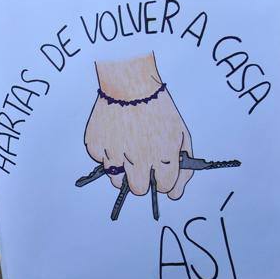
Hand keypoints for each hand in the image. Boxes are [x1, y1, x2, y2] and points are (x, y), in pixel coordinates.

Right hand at [84, 53, 193, 199]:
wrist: (129, 83)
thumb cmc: (158, 109)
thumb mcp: (181, 136)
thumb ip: (183, 169)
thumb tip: (175, 194)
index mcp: (163, 157)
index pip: (165, 188)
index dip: (164, 177)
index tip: (160, 166)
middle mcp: (137, 160)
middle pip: (139, 190)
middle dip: (142, 178)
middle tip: (142, 160)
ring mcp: (113, 155)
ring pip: (117, 180)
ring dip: (123, 169)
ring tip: (126, 146)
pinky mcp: (96, 147)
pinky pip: (101, 161)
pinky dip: (107, 153)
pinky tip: (114, 134)